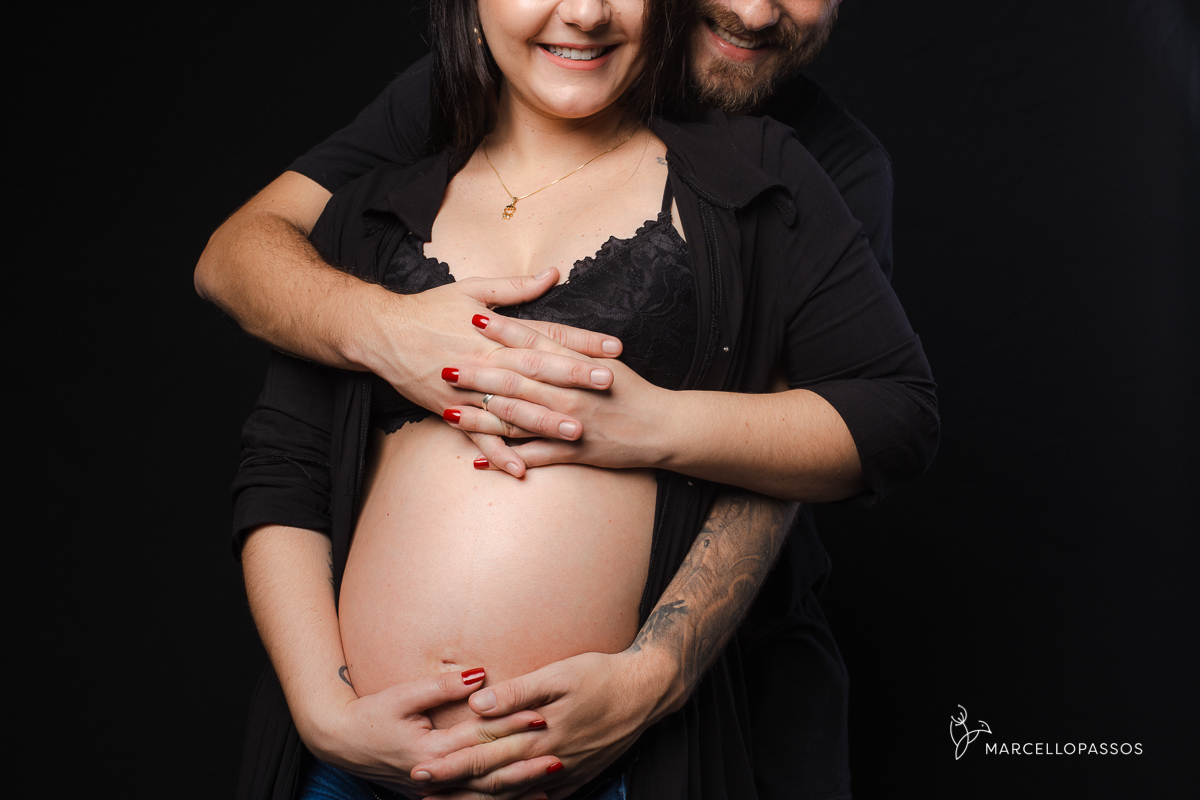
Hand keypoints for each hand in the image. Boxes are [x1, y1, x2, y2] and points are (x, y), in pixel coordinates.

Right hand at [302, 669, 554, 798]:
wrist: (340, 742)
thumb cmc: (370, 714)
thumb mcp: (402, 695)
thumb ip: (442, 686)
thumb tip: (479, 674)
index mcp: (430, 750)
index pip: (479, 737)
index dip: (511, 726)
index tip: (540, 715)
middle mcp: (436, 776)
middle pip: (488, 770)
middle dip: (525, 762)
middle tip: (559, 753)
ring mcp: (434, 789)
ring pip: (483, 793)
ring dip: (518, 787)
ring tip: (551, 780)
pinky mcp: (433, 793)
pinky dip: (497, 799)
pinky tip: (523, 797)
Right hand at [362, 270, 622, 475]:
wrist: (380, 333)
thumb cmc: (428, 308)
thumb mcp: (471, 288)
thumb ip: (516, 287)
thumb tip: (553, 274)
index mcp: (495, 330)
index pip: (547, 334)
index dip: (582, 341)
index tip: (614, 347)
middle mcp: (485, 360)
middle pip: (537, 370)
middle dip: (574, 379)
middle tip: (608, 386)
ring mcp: (469, 389)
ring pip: (513, 408)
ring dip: (545, 421)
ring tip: (577, 432)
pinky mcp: (451, 412)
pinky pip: (478, 437)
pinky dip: (499, 455)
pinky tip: (523, 470)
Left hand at [411, 651, 675, 799]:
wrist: (646, 691)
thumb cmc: (601, 674)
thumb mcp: (560, 673)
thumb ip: (517, 691)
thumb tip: (477, 704)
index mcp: (539, 734)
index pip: (485, 753)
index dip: (451, 764)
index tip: (421, 771)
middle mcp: (549, 760)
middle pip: (494, 778)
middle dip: (456, 786)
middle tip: (423, 790)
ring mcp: (566, 772)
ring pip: (516, 791)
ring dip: (481, 797)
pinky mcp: (580, 775)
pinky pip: (543, 795)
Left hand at [443, 335, 671, 472]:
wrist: (661, 428)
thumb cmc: (631, 391)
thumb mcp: (604, 360)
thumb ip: (572, 343)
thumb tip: (545, 327)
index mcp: (576, 365)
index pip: (534, 342)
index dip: (502, 331)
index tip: (472, 318)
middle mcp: (569, 392)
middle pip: (517, 380)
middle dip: (479, 375)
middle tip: (445, 367)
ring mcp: (569, 423)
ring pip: (518, 419)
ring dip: (481, 417)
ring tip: (448, 413)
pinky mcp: (572, 452)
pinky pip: (533, 456)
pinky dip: (505, 458)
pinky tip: (476, 459)